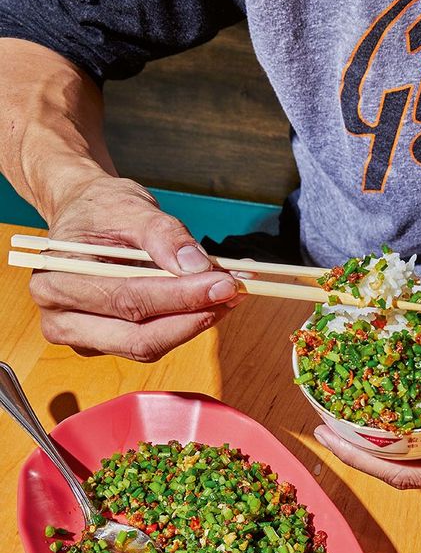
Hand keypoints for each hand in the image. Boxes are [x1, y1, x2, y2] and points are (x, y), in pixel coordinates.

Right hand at [30, 175, 242, 360]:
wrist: (83, 215)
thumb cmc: (99, 210)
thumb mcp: (129, 206)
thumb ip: (163, 235)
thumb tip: (196, 266)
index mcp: (56, 281)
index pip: (128, 300)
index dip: (181, 297)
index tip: (224, 283)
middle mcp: (61, 320)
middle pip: (139, 336)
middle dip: (192, 317)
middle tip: (232, 293)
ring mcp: (83, 338)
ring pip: (149, 346)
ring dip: (194, 323)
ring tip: (227, 294)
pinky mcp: (106, 344)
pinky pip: (151, 343)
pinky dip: (184, 325)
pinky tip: (208, 303)